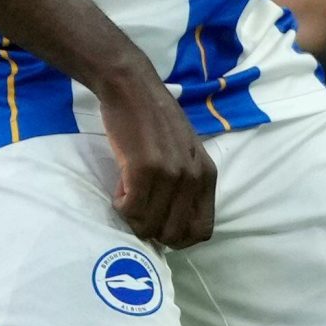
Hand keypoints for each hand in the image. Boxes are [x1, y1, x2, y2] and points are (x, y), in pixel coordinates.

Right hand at [98, 62, 214, 247]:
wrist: (131, 88)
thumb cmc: (153, 118)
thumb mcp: (184, 151)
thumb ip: (186, 182)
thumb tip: (172, 219)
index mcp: (207, 175)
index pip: (202, 230)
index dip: (178, 237)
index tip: (158, 224)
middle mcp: (193, 178)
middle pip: (173, 233)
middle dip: (151, 230)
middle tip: (137, 210)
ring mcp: (170, 174)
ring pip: (149, 224)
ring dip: (132, 217)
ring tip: (126, 195)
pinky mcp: (143, 169)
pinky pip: (130, 209)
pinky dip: (120, 206)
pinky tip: (119, 189)